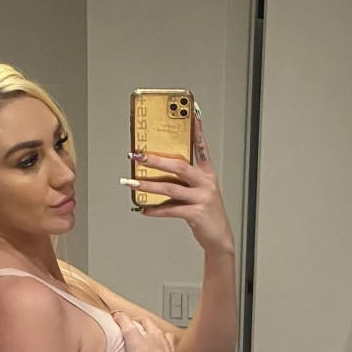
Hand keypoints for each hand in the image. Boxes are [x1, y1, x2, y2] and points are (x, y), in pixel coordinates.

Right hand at [114, 312, 194, 351]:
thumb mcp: (130, 336)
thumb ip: (124, 323)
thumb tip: (117, 312)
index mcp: (156, 335)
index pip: (148, 323)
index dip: (140, 321)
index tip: (134, 322)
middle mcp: (168, 346)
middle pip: (167, 337)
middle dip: (162, 337)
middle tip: (155, 340)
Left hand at [124, 115, 235, 256]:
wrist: (219, 238)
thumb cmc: (207, 213)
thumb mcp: (199, 192)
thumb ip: (182, 181)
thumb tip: (155, 174)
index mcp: (207, 174)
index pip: (201, 147)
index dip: (197, 130)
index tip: (191, 113)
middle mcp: (206, 182)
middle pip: (179, 166)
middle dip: (156, 160)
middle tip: (139, 155)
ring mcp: (202, 198)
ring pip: (171, 187)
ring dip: (148, 185)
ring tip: (132, 183)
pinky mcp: (197, 213)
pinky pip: (171, 209)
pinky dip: (156, 210)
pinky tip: (144, 210)